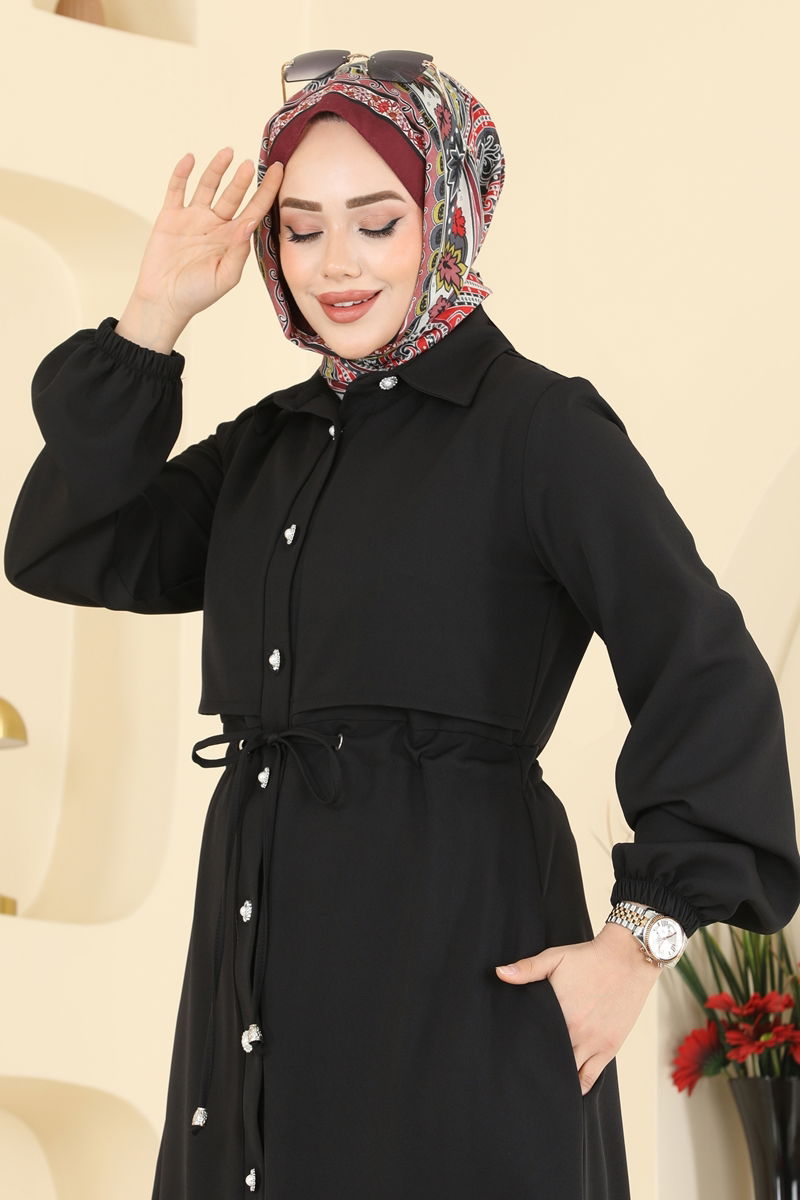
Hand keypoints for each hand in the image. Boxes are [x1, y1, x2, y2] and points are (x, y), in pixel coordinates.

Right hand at [116, 148, 283, 350]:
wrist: (163, 300)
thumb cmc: (197, 295)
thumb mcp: (224, 278)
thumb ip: (238, 252)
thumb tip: (248, 224)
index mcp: (232, 239)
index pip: (254, 210)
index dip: (267, 191)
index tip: (280, 171)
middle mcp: (215, 225)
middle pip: (233, 195)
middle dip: (242, 180)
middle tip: (251, 164)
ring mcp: (193, 218)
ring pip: (207, 187)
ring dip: (216, 170)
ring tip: (227, 152)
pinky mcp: (170, 216)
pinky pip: (177, 189)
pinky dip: (182, 173)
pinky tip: (191, 158)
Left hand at [495, 923, 659, 1093]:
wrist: (627, 959)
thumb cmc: (589, 958)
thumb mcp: (555, 957)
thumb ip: (527, 968)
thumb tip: (499, 973)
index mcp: (558, 1011)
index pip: (532, 1039)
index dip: (520, 1048)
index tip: (511, 1053)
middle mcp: (574, 1031)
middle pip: (548, 1058)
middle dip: (536, 1065)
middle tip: (521, 1072)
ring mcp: (592, 1043)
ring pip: (568, 1073)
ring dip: (555, 1078)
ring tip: (540, 1083)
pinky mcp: (609, 1048)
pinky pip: (590, 1077)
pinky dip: (577, 1086)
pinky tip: (566, 1090)